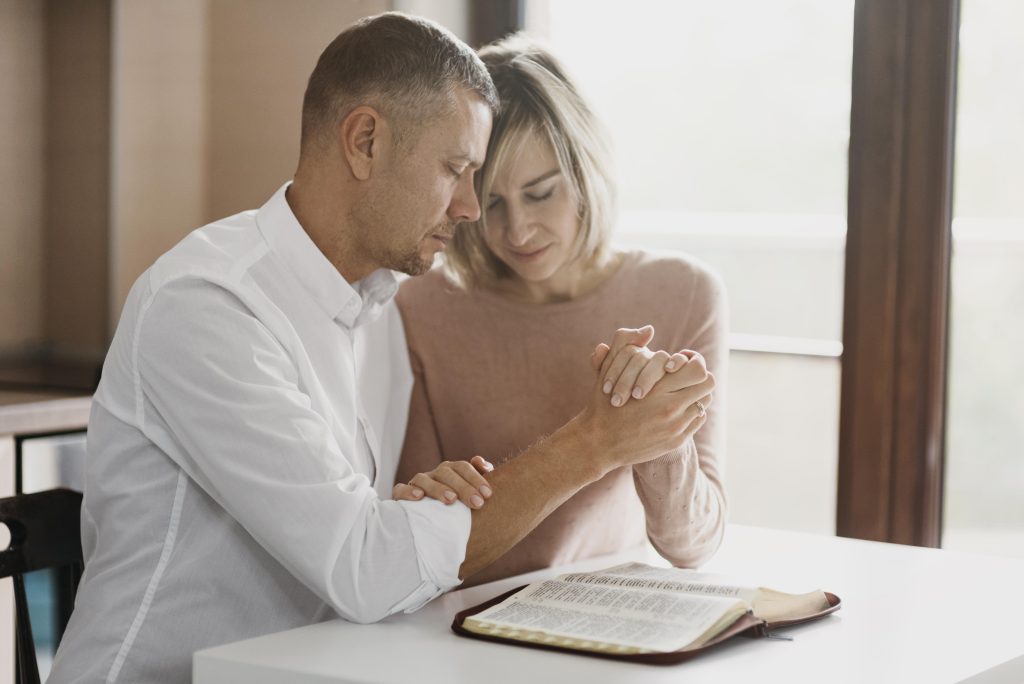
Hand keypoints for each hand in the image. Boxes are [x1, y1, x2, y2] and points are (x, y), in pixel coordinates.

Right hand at [392, 455, 494, 508]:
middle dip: (463, 487)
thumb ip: (479, 477)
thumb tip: (485, 464)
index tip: (488, 494)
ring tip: (451, 500)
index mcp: (451, 471)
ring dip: (438, 488)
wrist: (427, 522)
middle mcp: (434, 474)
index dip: (476, 478)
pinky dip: (409, 491)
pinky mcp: (400, 494)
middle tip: (477, 503)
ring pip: (424, 479)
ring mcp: (417, 483)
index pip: (463, 467)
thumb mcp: (469, 493)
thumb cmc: (456, 507)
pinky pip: (401, 489)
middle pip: (447, 473)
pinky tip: (419, 497)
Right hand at [578, 327, 715, 472]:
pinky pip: (698, 420)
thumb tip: (649, 329)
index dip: (694, 361)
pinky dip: (691, 412)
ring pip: (704, 402)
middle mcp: (669, 406)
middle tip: (688, 376)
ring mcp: (674, 425)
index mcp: (656, 387)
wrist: (600, 442)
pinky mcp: (676, 440)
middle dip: (699, 377)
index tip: (685, 362)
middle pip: (707, 384)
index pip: (698, 369)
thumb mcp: (609, 369)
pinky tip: (677, 410)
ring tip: (683, 392)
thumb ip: (625, 342)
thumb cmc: (604, 403)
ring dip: (696, 395)